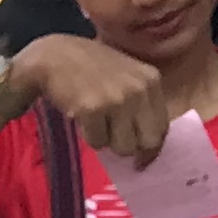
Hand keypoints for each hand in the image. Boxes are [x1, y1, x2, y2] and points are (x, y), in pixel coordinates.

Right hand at [13, 32, 173, 158]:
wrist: (55, 56)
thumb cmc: (90, 69)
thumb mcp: (127, 77)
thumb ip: (141, 103)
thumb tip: (147, 148)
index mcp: (151, 80)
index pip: (162, 127)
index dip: (152, 149)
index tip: (140, 161)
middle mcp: (138, 89)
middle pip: (147, 142)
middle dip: (130, 147)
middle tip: (113, 139)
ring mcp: (116, 98)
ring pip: (123, 147)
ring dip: (107, 141)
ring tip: (96, 122)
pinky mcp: (92, 108)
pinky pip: (98, 142)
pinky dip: (88, 136)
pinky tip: (82, 117)